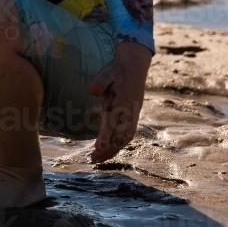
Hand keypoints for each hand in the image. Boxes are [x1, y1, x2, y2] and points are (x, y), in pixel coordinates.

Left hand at [87, 41, 151, 162]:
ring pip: (125, 138)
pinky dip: (120, 145)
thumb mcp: (107, 72)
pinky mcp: (133, 117)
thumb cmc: (117, 70)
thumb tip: (92, 91)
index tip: (99, 146)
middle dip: (108, 149)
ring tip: (97, 159)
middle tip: (93, 159)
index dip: (106, 135)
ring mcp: (133, 115)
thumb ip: (100, 81)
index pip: (113, 121)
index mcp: (122, 101)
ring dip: (113, 150)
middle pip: (120, 135)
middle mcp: (129, 111)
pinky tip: (109, 151)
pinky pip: (128, 135)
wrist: (135, 67)